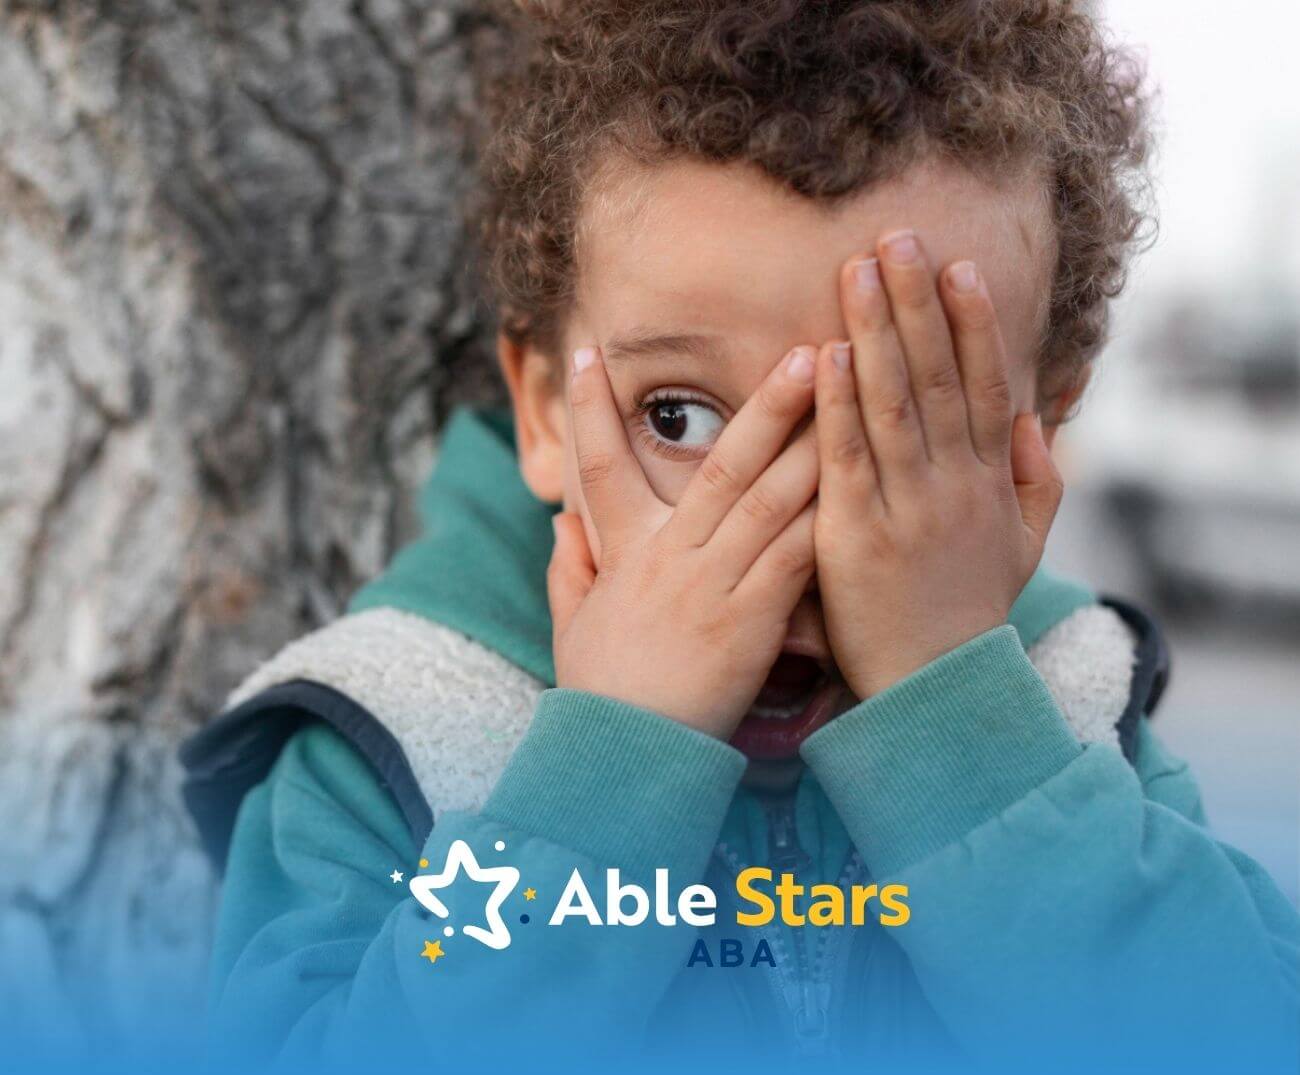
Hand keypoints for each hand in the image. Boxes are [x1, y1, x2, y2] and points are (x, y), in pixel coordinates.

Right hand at [547, 344, 819, 738]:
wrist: (628, 754)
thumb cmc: (603, 692)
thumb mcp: (571, 625)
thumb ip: (567, 569)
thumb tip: (559, 522)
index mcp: (624, 552)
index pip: (599, 466)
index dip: (589, 409)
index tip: (585, 351)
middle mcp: (671, 555)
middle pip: (722, 466)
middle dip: (766, 405)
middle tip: (806, 350)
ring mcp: (714, 584)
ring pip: (769, 499)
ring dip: (811, 442)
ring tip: (848, 399)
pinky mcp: (751, 620)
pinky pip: (796, 556)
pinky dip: (827, 515)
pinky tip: (862, 479)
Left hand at [812, 230, 1063, 699]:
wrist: (934, 688)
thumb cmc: (971, 611)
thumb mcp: (1024, 546)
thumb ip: (1039, 480)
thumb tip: (1038, 416)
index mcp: (990, 481)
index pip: (984, 385)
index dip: (972, 323)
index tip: (958, 265)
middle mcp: (952, 484)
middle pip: (937, 377)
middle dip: (916, 304)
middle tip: (897, 237)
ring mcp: (904, 507)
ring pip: (892, 405)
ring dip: (875, 333)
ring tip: (858, 271)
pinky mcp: (854, 535)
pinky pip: (846, 458)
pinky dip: (835, 405)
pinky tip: (823, 356)